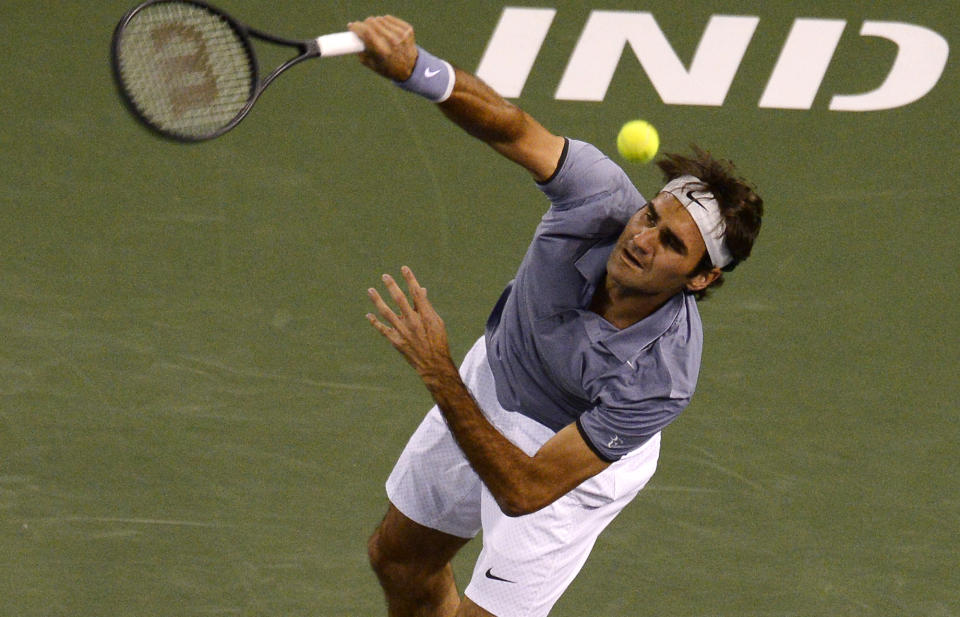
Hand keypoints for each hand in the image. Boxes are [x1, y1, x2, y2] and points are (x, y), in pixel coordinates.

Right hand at [348, 15, 417, 81]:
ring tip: (374, 30)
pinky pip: (389, 19)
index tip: (351, 26)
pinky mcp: (407, 29)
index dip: (356, 27)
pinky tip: (384, 28)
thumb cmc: (387, 67)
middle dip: (364, 24)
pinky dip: (384, 21)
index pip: (366, 32)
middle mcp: (392, 42)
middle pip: (371, 23)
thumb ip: (360, 51)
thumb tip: (354, 35)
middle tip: (362, 28)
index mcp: (382, 52)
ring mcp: (401, 34)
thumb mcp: (371, 64)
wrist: (411, 68)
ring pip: (380, 19)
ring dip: (374, 23)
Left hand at [366, 266, 456, 382]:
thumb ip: (426, 306)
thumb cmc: (437, 340)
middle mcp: (413, 321)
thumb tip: (420, 290)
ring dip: (377, 300)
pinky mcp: (396, 341)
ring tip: (370, 290)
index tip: (404, 268)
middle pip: (399, 299)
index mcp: (426, 315)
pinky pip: (382, 329)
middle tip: (385, 276)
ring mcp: (403, 331)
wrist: (433, 364)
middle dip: (392, 286)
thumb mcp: (436, 322)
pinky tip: (368, 314)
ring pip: (387, 312)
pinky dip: (375, 322)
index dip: (410, 279)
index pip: (416, 292)